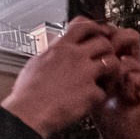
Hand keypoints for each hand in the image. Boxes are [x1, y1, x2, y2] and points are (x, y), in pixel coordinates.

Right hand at [1, 17, 113, 137]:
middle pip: (103, 42)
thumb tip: (52, 50)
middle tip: (106, 58)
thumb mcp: (35, 62)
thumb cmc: (27, 93)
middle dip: (108, 50)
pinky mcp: (90, 93)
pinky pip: (105, 91)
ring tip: (106, 79)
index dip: (95, 27)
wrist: (27, 114)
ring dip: (112, 71)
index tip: (99, 33)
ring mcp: (84, 74)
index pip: (83, 25)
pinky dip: (101, 96)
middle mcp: (74, 57)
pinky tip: (94, 100)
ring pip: (112, 62)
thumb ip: (50, 53)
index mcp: (60, 48)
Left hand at [91, 40, 139, 138]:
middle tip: (103, 71)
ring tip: (112, 91)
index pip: (117, 33)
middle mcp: (135, 60)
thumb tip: (77, 40)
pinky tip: (123, 98)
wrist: (118, 132)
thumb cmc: (103, 107)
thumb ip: (88, 60)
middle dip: (111, 51)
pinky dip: (123, 89)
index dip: (105, 37)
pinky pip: (131, 76)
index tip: (93, 53)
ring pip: (125, 60)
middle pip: (129, 36)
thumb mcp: (91, 80)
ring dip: (114, 78)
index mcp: (120, 56)